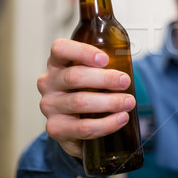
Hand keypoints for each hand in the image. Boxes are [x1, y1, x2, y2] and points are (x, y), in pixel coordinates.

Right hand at [37, 39, 135, 157]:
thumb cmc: (87, 92)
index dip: (82, 52)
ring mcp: (49, 106)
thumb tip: (129, 63)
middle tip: (125, 82)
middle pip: (74, 76)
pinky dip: (107, 124)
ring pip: (79, 102)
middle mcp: (48, 83)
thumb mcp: (92, 74)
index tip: (105, 59)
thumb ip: (104, 66)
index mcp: (57, 64)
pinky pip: (83, 127)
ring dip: (109, 102)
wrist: (76, 125)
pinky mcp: (55, 128)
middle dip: (105, 79)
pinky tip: (121, 118)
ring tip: (128, 102)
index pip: (60, 49)